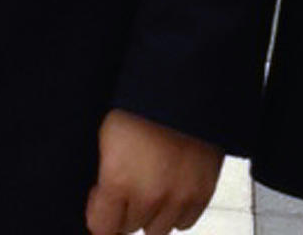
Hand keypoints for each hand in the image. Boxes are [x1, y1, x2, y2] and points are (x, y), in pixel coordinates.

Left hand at [86, 109, 222, 234]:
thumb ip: (103, 172)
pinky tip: (170, 188)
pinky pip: (185, 221)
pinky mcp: (204, 192)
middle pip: (130, 227)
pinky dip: (176, 210)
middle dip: (124, 210)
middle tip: (126, 185)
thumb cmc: (136, 100)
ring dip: (151, 213)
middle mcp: (149, 196)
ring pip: (158, 229)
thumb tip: (100, 197)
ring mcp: (179, 197)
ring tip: (149, 185)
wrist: (181, 82)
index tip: (99, 199)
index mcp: (118, 180)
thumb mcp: (106, 132)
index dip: (98, 214)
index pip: (102, 228)